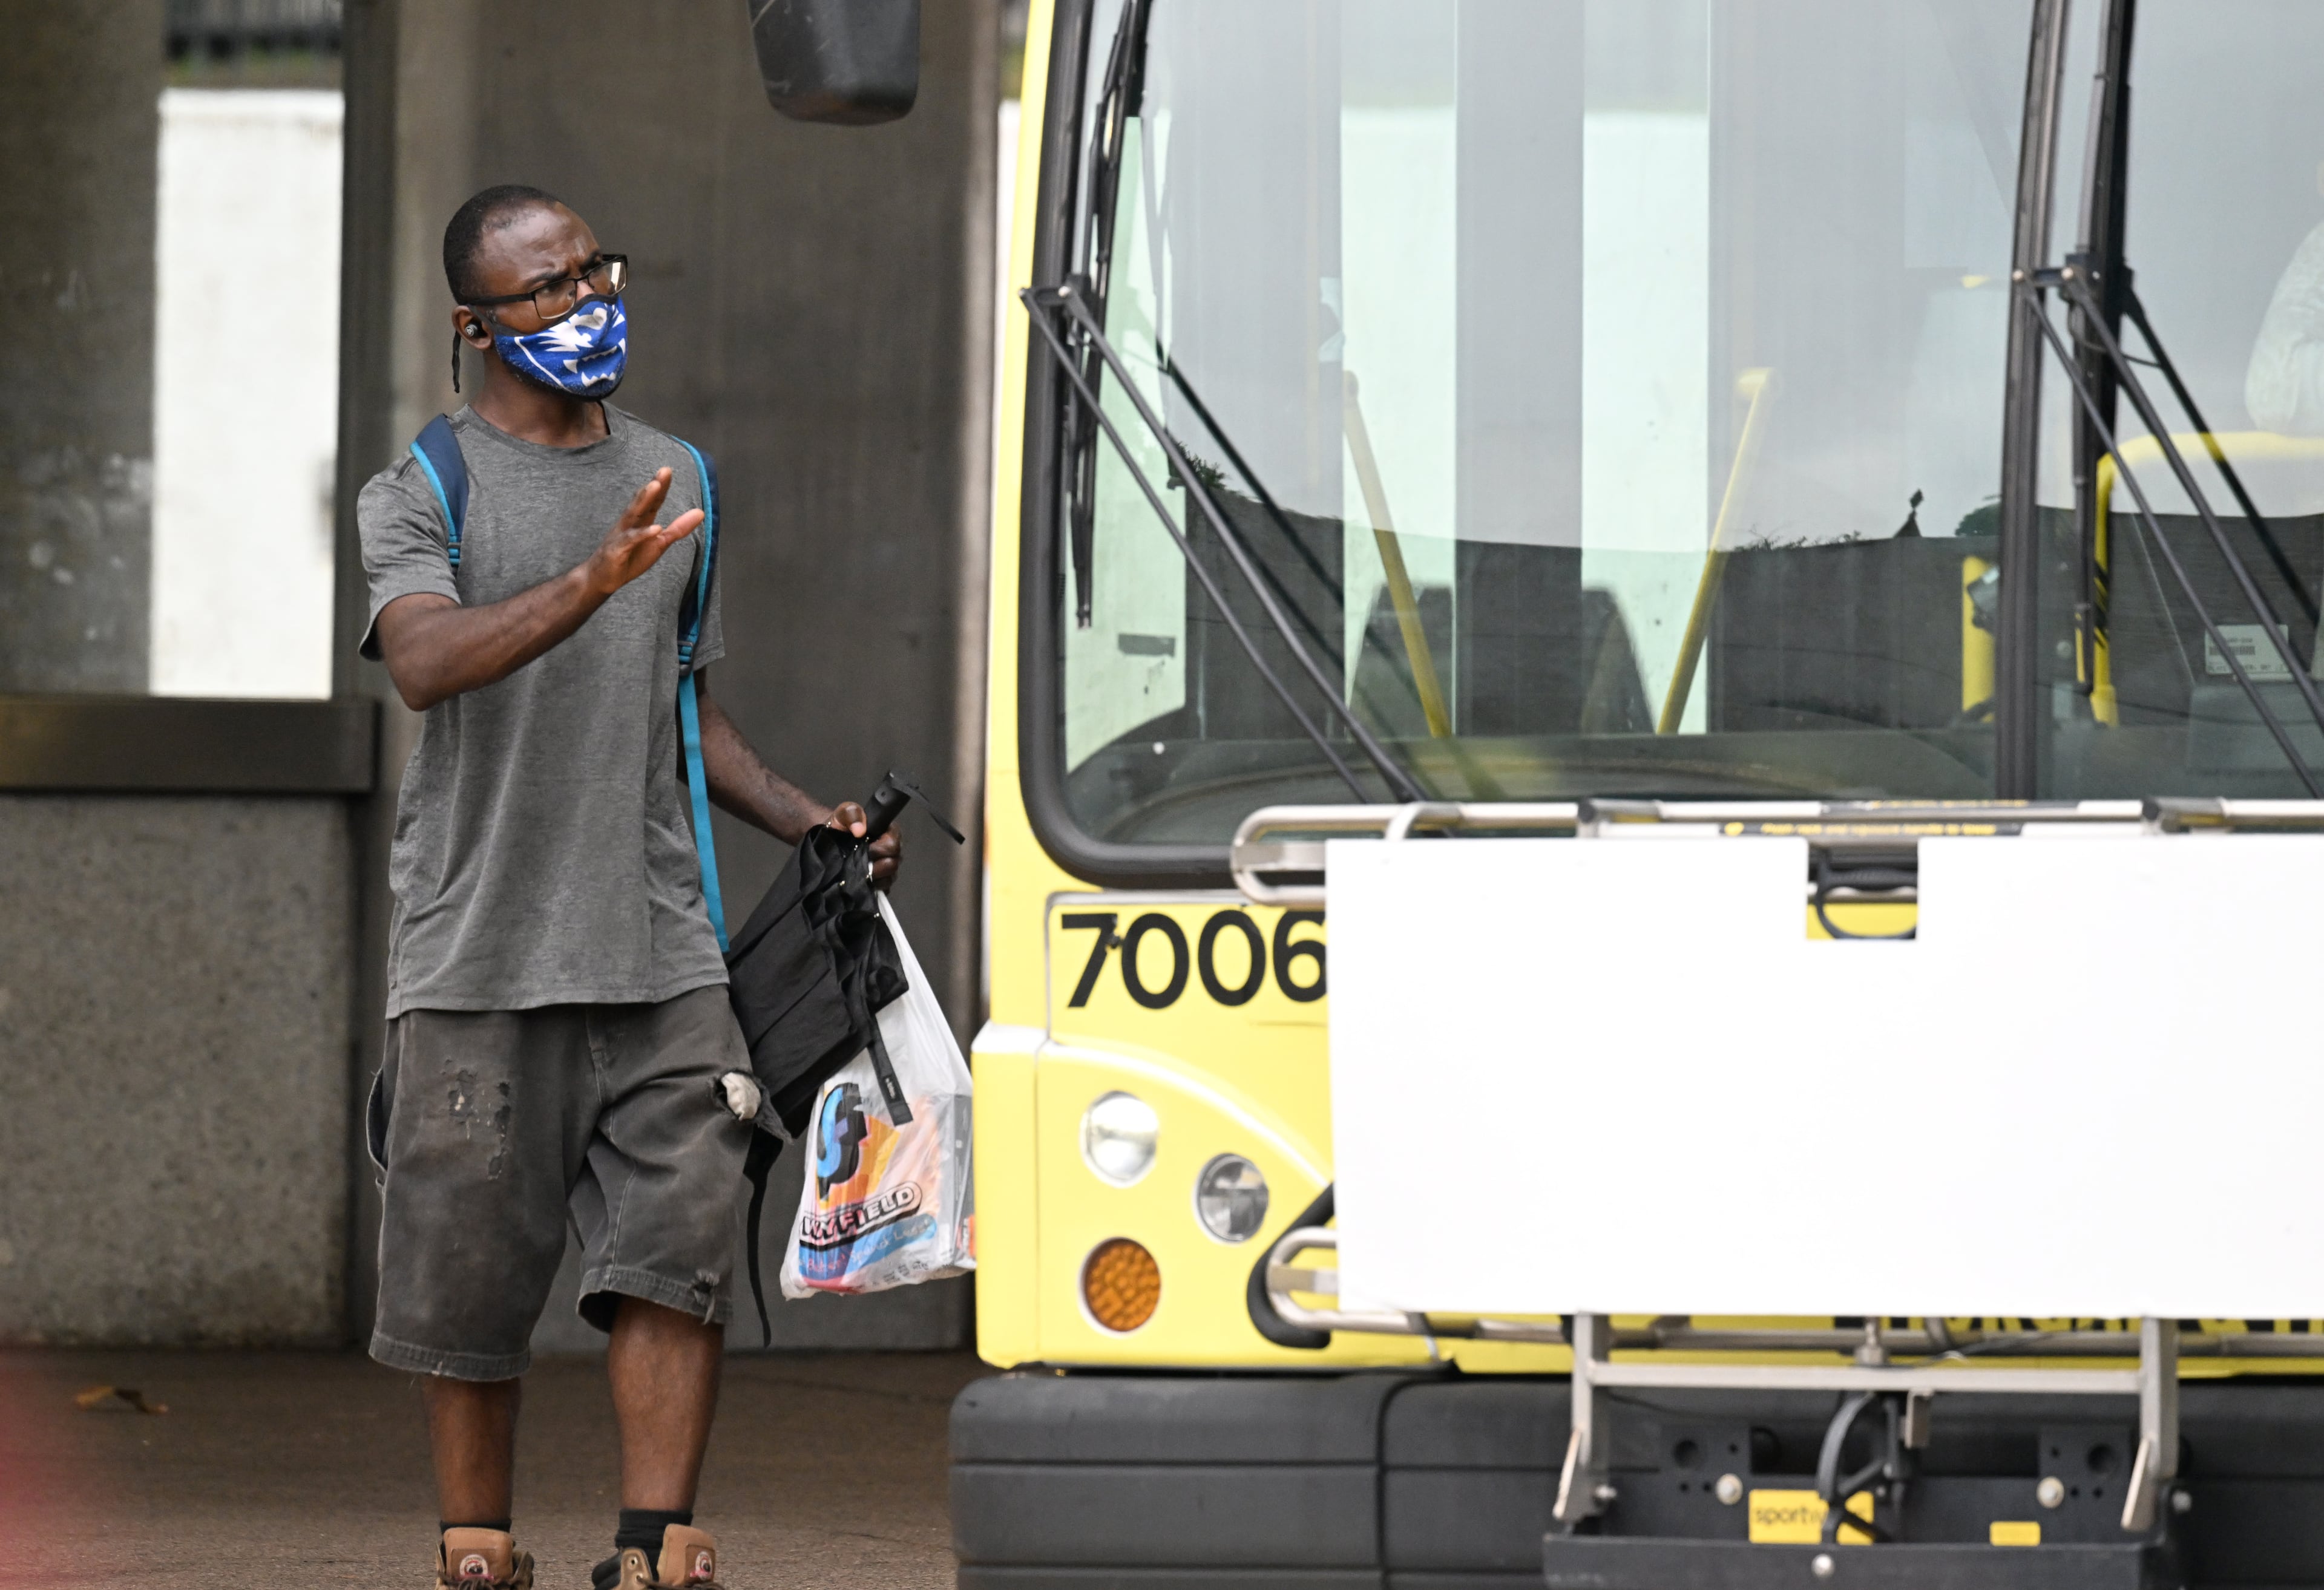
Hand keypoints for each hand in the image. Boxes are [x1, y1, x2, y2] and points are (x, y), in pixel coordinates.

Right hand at [585, 468, 703, 596]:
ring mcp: (622, 535)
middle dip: (653, 486)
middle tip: (664, 471)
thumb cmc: (629, 558)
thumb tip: (700, 512)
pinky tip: (655, 528)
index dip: (662, 486)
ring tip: (655, 486)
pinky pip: (630, 540)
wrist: (601, 579)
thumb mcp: (658, 543)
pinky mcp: (617, 550)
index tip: (668, 470)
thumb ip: (678, 528)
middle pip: (642, 502)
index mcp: (640, 520)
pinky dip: (642, 534)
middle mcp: (630, 523)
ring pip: (633, 514)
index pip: (653, 501)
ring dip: (643, 500)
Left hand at [826, 801, 903, 891]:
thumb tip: (860, 830)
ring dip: (873, 877)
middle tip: (859, 863)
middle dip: (876, 865)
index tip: (865, 848)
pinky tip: (860, 882)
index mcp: (889, 833)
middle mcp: (892, 851)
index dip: (880, 849)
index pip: (894, 844)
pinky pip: (883, 889)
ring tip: (858, 873)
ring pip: (890, 878)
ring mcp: (886, 867)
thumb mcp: (844, 813)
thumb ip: (853, 814)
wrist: (830, 840)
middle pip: (894, 863)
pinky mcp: (880, 881)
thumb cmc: (841, 825)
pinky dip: (872, 887)